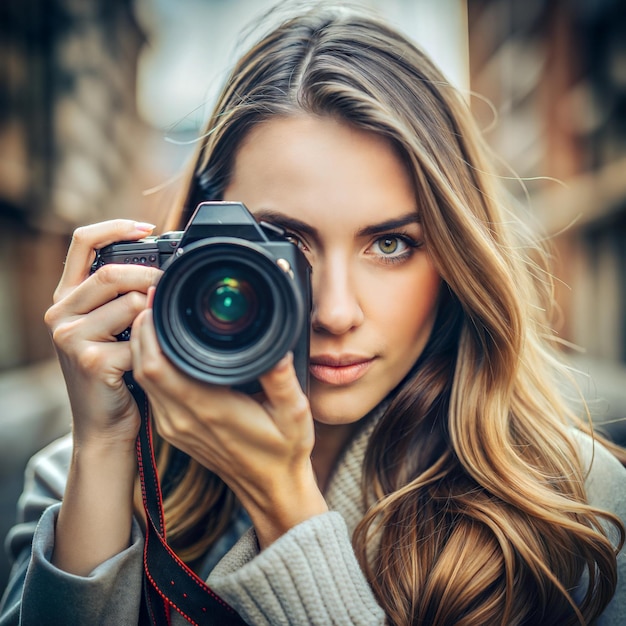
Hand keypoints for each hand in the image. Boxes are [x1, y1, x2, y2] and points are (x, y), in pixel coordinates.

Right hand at [44, 219, 161, 448]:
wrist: (103, 423)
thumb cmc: (114, 373)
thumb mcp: (110, 328)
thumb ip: (120, 297)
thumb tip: (158, 269)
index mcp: (67, 298)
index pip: (81, 242)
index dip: (115, 227)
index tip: (147, 227)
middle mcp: (61, 313)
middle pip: (112, 273)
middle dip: (151, 276)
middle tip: (172, 288)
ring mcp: (71, 337)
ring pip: (130, 303)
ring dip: (155, 315)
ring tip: (159, 332)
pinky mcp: (91, 360)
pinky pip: (139, 337)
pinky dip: (154, 345)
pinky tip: (151, 359)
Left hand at [131, 301, 327, 546]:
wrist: (272, 489)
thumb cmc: (284, 452)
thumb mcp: (294, 412)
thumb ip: (281, 378)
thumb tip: (276, 348)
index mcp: (209, 409)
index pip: (158, 365)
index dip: (151, 331)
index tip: (159, 302)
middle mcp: (183, 419)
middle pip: (143, 368)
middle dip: (144, 331)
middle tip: (157, 301)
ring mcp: (175, 426)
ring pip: (144, 379)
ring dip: (144, 348)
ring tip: (159, 318)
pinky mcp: (175, 430)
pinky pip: (152, 391)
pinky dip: (151, 365)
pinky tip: (165, 349)